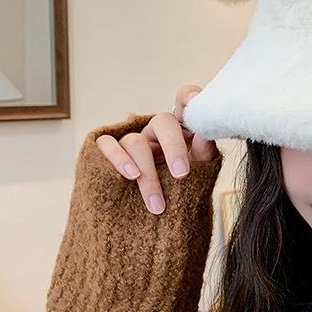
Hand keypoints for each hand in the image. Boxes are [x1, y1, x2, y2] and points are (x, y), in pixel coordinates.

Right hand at [95, 84, 217, 213]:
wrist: (160, 215)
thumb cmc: (181, 189)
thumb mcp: (199, 172)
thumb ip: (204, 153)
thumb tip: (205, 135)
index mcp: (181, 130)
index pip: (184, 104)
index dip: (189, 96)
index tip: (195, 101)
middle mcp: (156, 130)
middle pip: (162, 122)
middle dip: (173, 147)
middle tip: (182, 174)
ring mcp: (133, 139)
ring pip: (135, 142)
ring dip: (148, 175)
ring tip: (157, 204)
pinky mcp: (109, 150)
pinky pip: (107, 145)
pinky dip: (118, 160)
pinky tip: (130, 176)